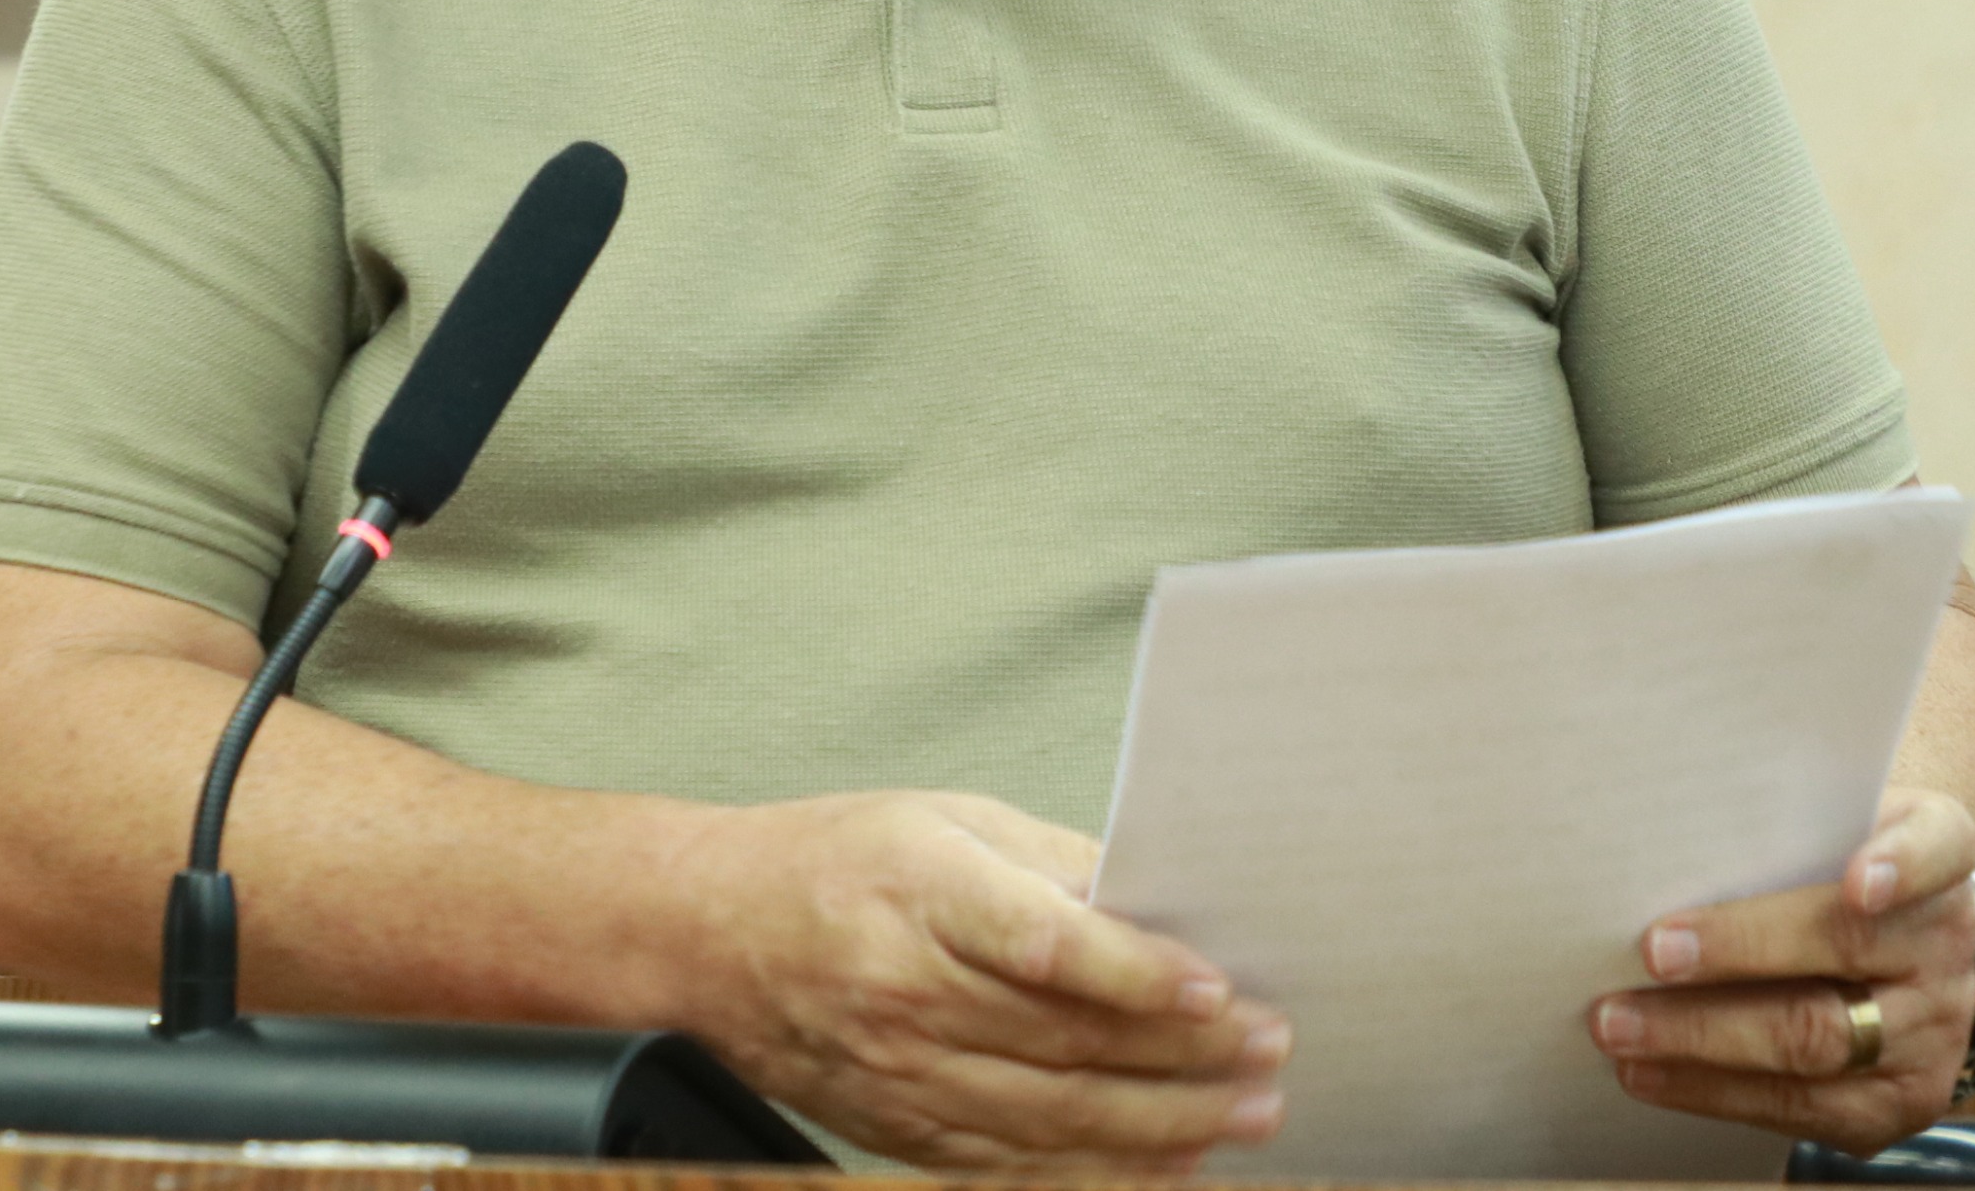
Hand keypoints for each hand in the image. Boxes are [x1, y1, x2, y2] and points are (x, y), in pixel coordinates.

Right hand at [666, 790, 1291, 1171]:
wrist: (704, 935)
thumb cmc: (832, 861)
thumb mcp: (944, 820)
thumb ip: (1050, 863)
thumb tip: (1154, 899)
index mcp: (925, 893)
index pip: (1043, 945)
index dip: (1135, 972)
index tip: (1216, 986)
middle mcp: (910, 993)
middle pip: (1065, 1044)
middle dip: (1183, 1060)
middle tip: (1270, 1058)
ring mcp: (900, 1073)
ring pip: (1048, 1118)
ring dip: (1158, 1127)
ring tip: (1243, 1119)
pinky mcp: (895, 1128)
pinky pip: (1006, 1167)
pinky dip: (1090, 1174)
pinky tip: (1159, 1169)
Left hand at [1590, 787, 1974, 1156]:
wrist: (1891, 941)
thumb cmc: (1829, 860)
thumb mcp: (1826, 820)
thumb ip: (1772, 825)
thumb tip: (1657, 842)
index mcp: (1943, 853)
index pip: (1936, 848)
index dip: (1900, 865)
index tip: (1857, 883)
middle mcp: (1948, 945)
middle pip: (1846, 950)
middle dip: (1738, 953)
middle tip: (1649, 953)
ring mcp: (1935, 1034)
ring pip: (1818, 1044)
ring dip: (1705, 1039)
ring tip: (1621, 1027)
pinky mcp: (1902, 1104)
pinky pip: (1804, 1110)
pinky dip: (1714, 1091)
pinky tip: (1651, 1073)